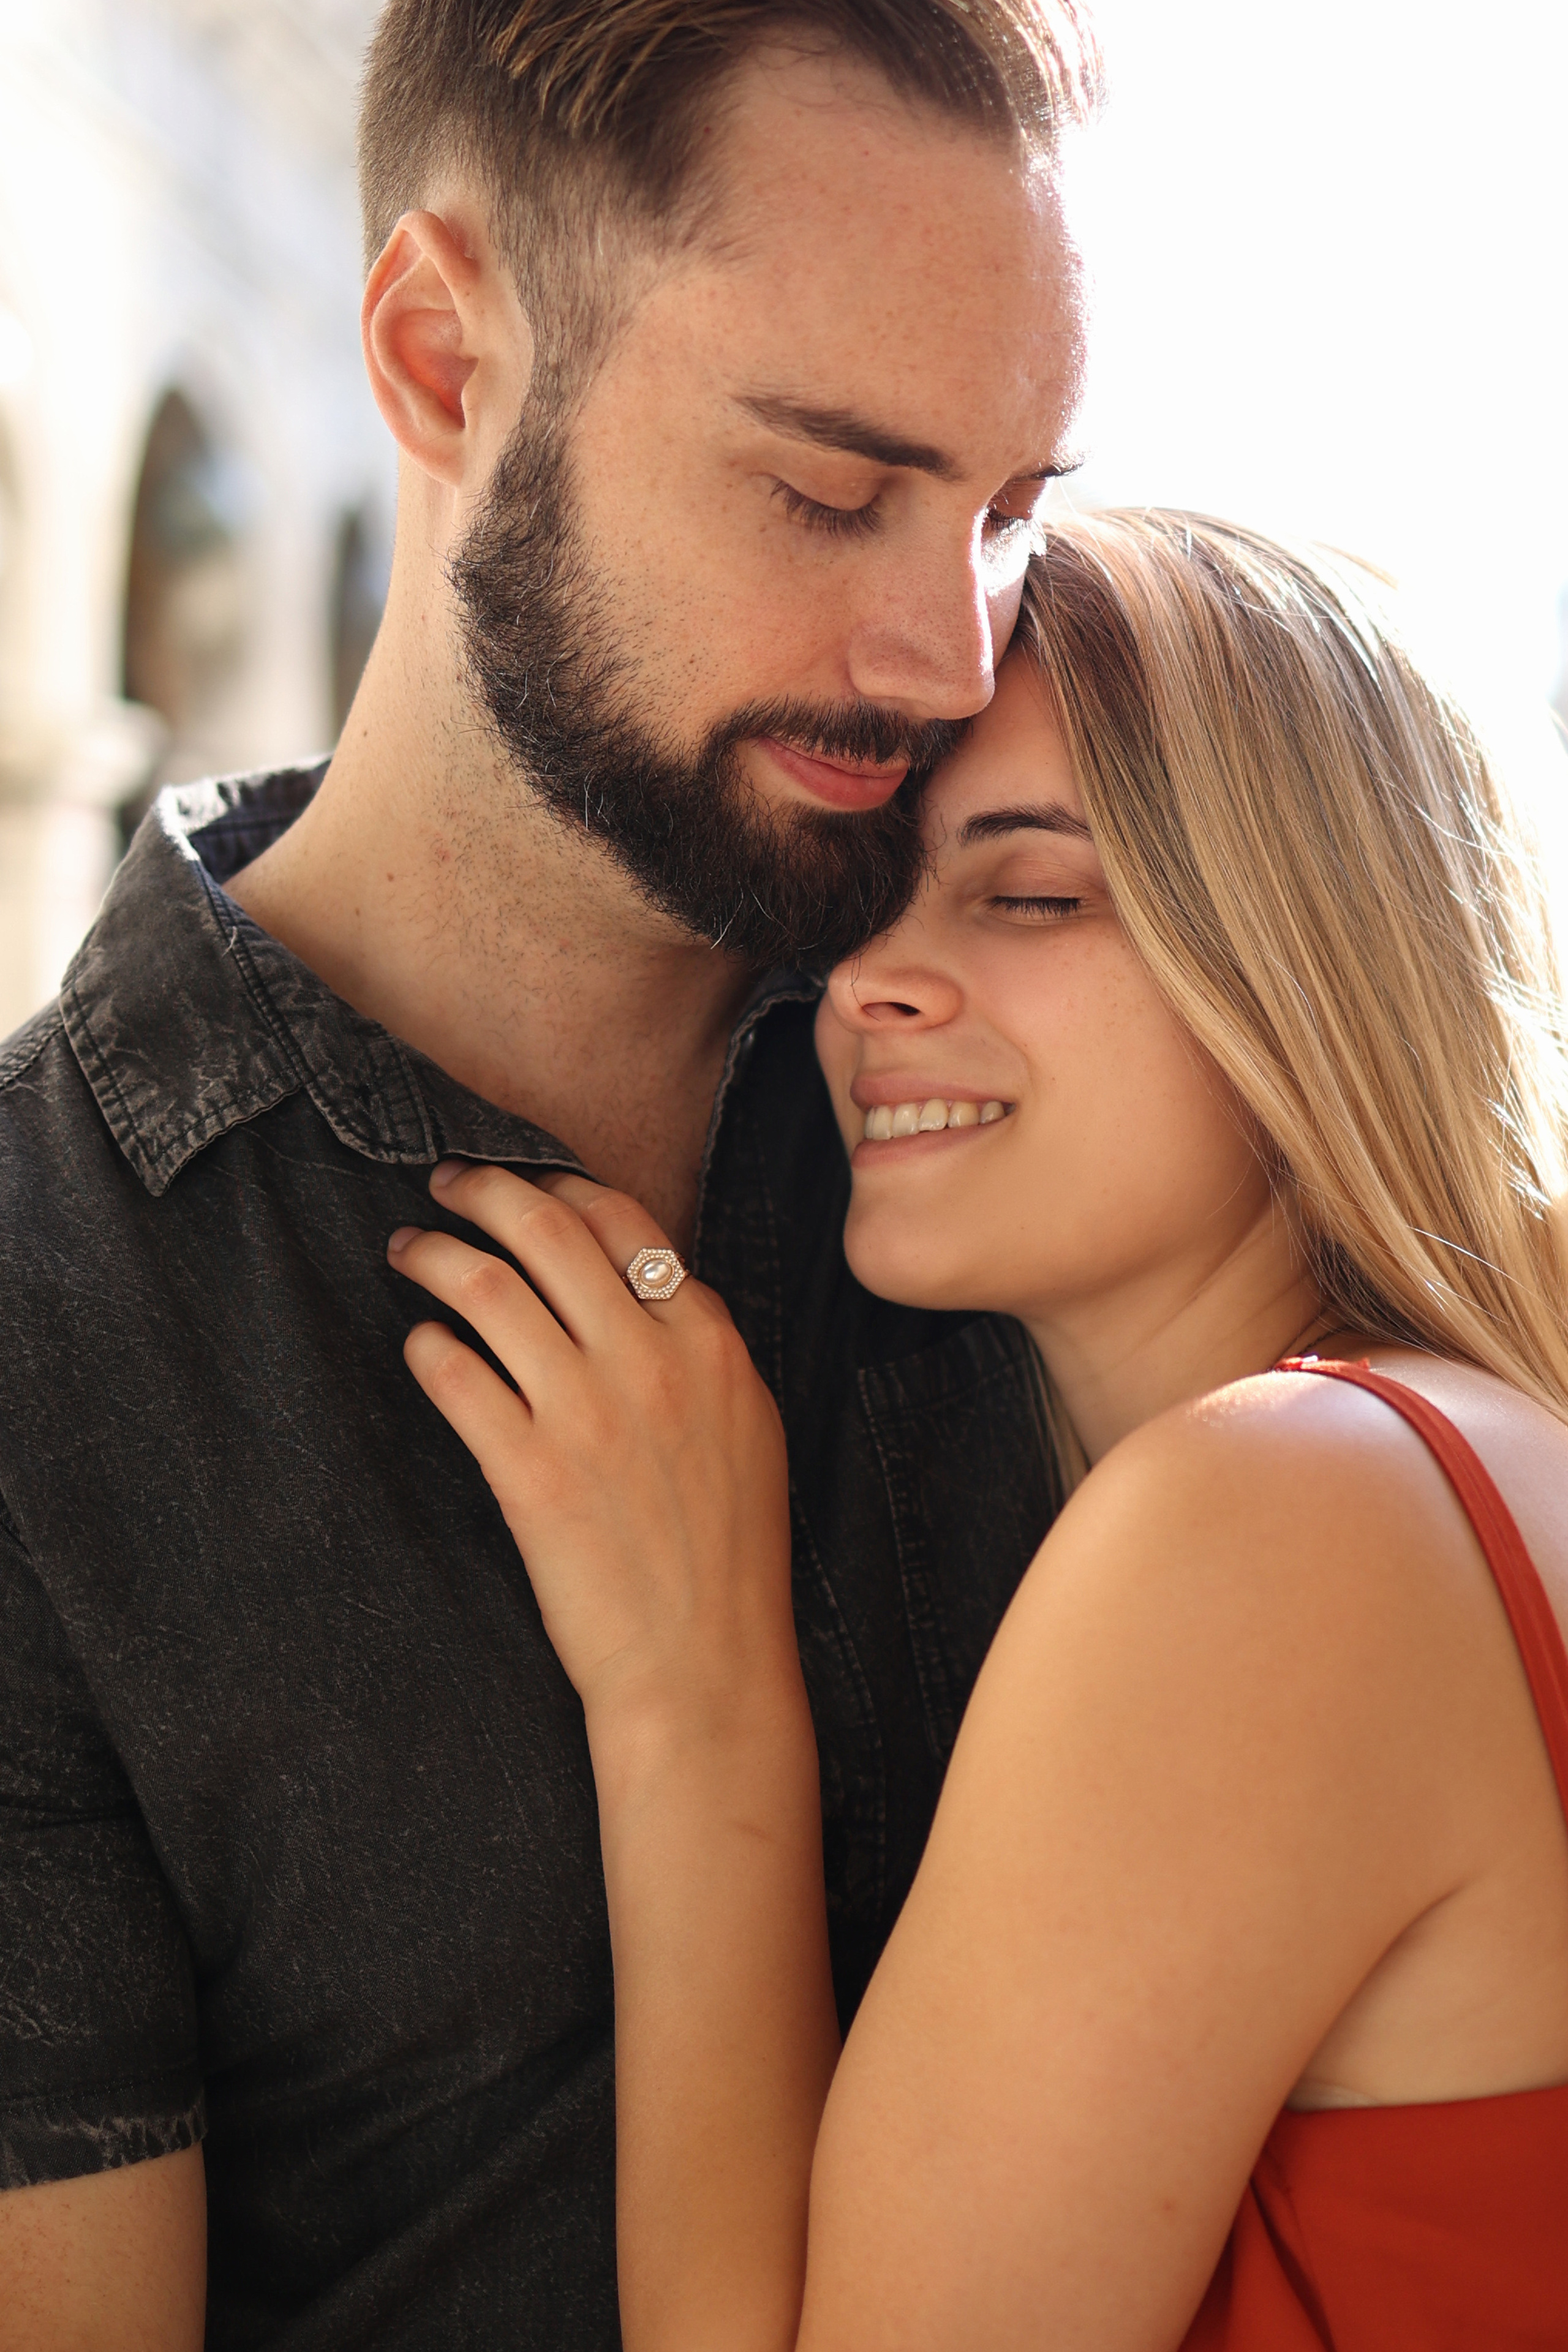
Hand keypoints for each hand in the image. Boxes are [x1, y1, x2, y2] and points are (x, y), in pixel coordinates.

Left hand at [387, 1164, 797, 1736]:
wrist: (706, 1665)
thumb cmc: (728, 1557)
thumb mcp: (747, 1429)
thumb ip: (698, 1353)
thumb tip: (641, 1296)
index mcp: (710, 1345)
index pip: (624, 1223)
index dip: (562, 1186)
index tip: (525, 1182)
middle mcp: (651, 1362)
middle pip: (548, 1229)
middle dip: (485, 1188)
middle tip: (447, 1183)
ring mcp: (587, 1413)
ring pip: (490, 1287)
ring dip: (438, 1254)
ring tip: (411, 1249)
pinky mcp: (529, 1472)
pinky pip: (456, 1376)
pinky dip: (428, 1348)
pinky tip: (419, 1345)